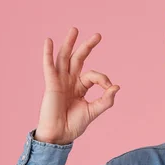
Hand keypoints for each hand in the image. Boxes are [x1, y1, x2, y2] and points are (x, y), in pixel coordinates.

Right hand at [35, 27, 119, 144]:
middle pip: (78, 59)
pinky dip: (47, 53)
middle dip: (87, 47)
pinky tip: (49, 41)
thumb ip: (106, 100)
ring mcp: (59, 81)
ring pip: (64, 58)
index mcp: (79, 87)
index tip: (109, 88)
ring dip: (69, 43)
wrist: (60, 135)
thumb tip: (117, 86)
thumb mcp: (93, 111)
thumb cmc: (74, 125)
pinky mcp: (51, 84)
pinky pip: (49, 66)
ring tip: (74, 29)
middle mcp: (69, 81)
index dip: (103, 79)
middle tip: (98, 35)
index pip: (93, 75)